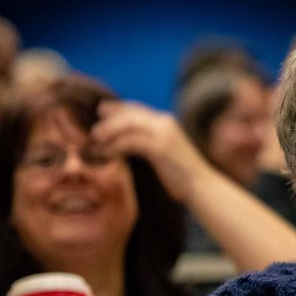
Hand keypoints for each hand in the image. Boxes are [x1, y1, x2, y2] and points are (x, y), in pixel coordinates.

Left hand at [89, 100, 212, 202]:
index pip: (137, 109)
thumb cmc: (183, 176)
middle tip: (93, 129)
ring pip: (128, 124)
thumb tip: (128, 144)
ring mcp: (164, 133)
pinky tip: (107, 154)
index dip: (117, 109)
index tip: (101, 113)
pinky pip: (131, 141)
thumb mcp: (165, 154)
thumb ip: (150, 143)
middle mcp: (165, 123)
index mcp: (167, 123)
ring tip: (96, 140)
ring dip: (109, 131)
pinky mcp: (160, 147)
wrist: (202, 186)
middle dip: (109, 118)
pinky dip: (116, 146)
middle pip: (130, 113)